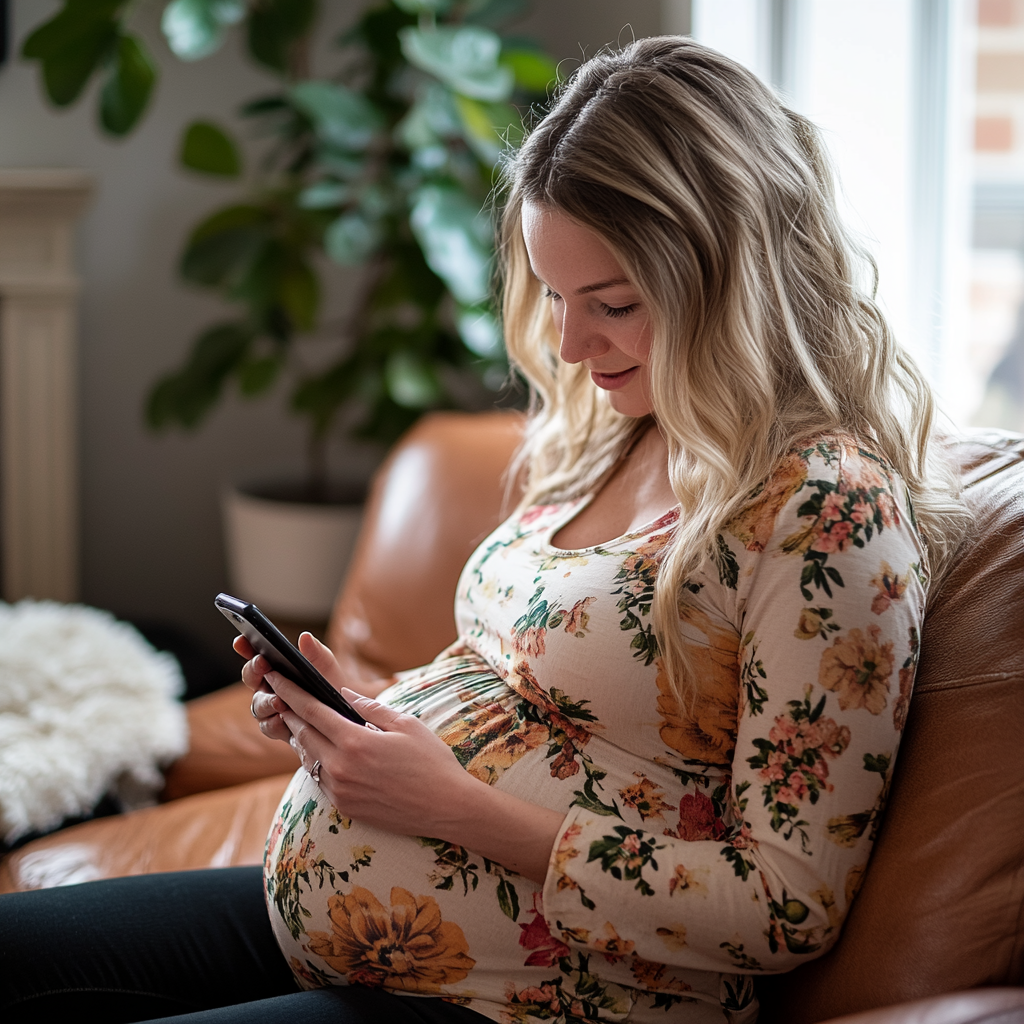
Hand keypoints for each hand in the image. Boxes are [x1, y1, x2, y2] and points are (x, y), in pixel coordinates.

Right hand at [236, 631, 350, 742]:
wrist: (345, 717)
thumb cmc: (332, 687)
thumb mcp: (327, 668)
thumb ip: (316, 653)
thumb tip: (305, 637)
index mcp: (277, 668)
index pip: (257, 656)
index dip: (245, 647)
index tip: (241, 640)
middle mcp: (269, 687)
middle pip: (250, 678)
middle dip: (254, 670)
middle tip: (263, 664)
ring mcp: (271, 709)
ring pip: (257, 705)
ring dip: (265, 701)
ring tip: (279, 700)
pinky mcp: (280, 728)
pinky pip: (268, 726)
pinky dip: (274, 722)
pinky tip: (282, 720)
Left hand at [238, 633, 563, 882]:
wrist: (446, 808)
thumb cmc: (431, 762)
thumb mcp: (405, 724)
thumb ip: (370, 708)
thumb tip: (343, 694)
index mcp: (356, 742)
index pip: (312, 711)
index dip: (291, 692)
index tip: (276, 678)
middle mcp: (341, 768)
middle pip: (302, 733)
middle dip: (289, 711)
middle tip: (279, 694)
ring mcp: (340, 791)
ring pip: (307, 757)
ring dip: (299, 736)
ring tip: (295, 718)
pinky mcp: (343, 807)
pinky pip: (319, 778)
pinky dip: (314, 759)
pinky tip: (317, 749)